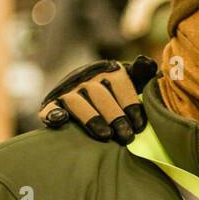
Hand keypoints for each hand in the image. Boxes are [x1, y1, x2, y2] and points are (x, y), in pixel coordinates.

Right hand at [39, 57, 156, 143]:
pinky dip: (53, 113)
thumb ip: (140, 74)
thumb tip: (149, 62)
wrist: (81, 91)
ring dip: (92, 119)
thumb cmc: (115, 92)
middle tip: (127, 136)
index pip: (119, 83)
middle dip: (115, 116)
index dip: (130, 104)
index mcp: (108, 71)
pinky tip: (62, 120)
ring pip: (78, 102)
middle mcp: (86, 78)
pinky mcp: (51, 103)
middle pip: (100, 94)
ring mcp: (67, 90)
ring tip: (106, 135)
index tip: (140, 125)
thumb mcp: (129, 81)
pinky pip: (49, 108)